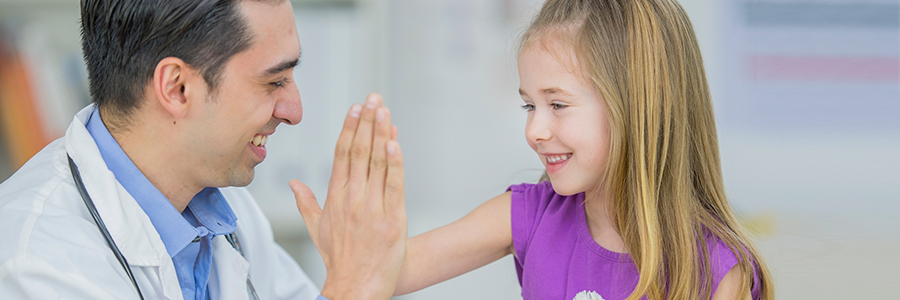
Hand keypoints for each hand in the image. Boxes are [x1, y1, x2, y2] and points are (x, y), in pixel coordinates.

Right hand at [290, 93, 405, 299]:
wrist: (356, 287)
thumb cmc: (339, 259)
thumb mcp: (317, 228)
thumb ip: (306, 202)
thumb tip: (293, 184)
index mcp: (335, 198)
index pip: (341, 154)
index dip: (349, 128)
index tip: (356, 108)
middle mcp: (352, 199)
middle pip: (359, 152)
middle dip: (367, 122)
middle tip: (373, 99)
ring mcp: (371, 208)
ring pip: (376, 163)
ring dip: (381, 134)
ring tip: (385, 111)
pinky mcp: (392, 219)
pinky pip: (393, 185)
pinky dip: (394, 163)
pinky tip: (395, 142)